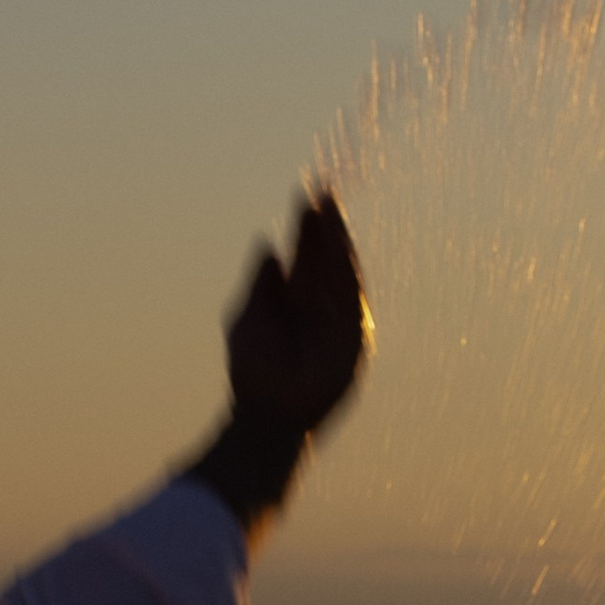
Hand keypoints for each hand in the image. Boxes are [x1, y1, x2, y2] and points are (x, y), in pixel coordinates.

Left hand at [225, 191, 371, 435]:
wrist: (265, 413)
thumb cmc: (253, 370)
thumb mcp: (250, 315)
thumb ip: (261, 283)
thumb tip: (268, 245)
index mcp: (296, 297)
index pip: (308, 253)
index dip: (309, 225)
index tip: (307, 193)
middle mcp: (321, 304)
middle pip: (328, 256)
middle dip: (327, 226)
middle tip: (324, 191)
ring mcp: (339, 320)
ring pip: (343, 272)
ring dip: (339, 242)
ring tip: (331, 212)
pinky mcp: (354, 340)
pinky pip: (354, 300)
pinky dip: (348, 273)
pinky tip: (340, 247)